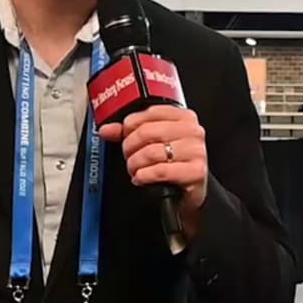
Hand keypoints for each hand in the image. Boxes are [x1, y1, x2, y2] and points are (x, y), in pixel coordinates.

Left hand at [99, 105, 207, 236]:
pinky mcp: (195, 171)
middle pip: (147, 132)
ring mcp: (196, 151)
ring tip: (135, 170)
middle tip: (129, 157)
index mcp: (184, 117)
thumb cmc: (174, 163)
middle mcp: (193, 131)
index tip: (126, 137)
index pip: (148, 113)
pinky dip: (144, 176)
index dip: (130, 127)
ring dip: (135, 164)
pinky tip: (142, 178)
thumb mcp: (155, 143)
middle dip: (130, 148)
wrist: (192, 188)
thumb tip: (107, 130)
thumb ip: (129, 133)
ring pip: (151, 153)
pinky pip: (160, 171)